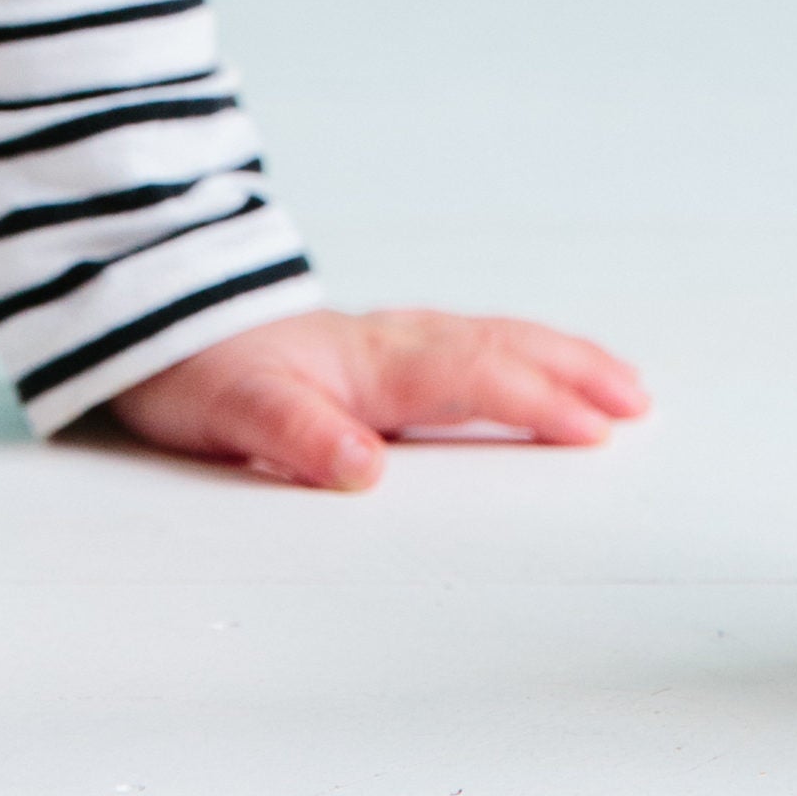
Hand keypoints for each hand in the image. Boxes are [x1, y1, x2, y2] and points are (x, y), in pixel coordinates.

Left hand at [105, 308, 649, 491]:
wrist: (157, 325)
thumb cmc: (196, 374)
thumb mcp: (231, 416)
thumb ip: (296, 438)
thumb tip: (362, 471)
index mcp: (372, 366)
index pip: (473, 379)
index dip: (537, 402)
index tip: (597, 430)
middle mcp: (393, 347)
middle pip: (502, 350)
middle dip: (575, 373)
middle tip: (639, 400)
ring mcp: (391, 344)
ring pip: (494, 341)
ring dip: (560, 358)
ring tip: (618, 381)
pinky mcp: (381, 352)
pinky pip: (472, 344)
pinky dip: (520, 353)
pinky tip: (533, 365)